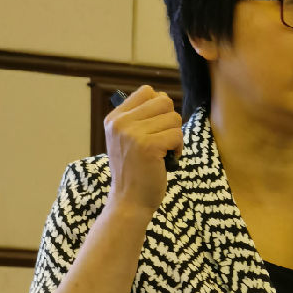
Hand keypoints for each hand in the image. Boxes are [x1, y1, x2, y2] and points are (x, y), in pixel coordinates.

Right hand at [103, 85, 182, 215]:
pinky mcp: (148, 146)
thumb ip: (138, 118)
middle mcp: (120, 123)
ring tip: (164, 151)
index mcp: (114, 118)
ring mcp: (133, 134)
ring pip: (173, 118)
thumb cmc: (134, 171)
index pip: (146, 91)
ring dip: (175, 136)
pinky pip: (177, 134)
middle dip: (170, 121)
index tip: (157, 126)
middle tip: (164, 140)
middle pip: (163, 101)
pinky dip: (178, 148)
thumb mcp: (125, 139)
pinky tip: (168, 159)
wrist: (129, 201)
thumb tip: (163, 97)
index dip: (159, 107)